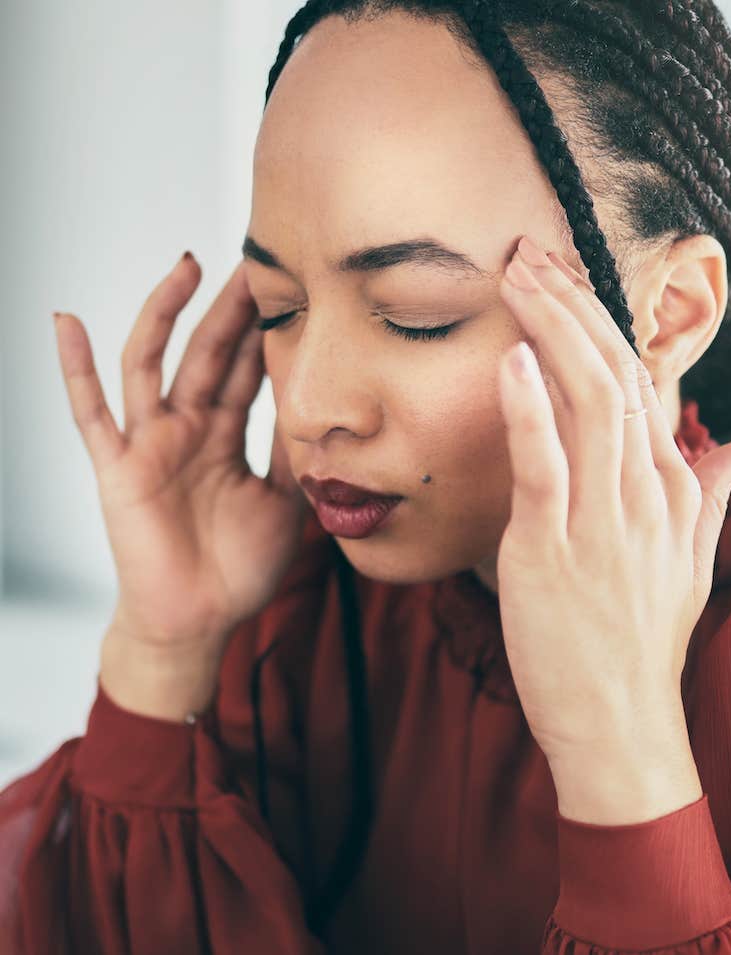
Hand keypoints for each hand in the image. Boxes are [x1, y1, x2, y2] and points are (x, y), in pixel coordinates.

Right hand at [53, 253, 307, 660]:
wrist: (200, 620)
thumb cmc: (238, 567)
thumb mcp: (282, 502)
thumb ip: (289, 454)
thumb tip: (316, 408)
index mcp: (223, 436)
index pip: (246, 370)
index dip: (265, 332)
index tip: (292, 290)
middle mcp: (186, 429)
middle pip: (208, 354)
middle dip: (231, 309)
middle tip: (256, 262)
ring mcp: (149, 444)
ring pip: (153, 364)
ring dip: (166, 314)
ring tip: (189, 266)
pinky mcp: (117, 468)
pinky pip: (91, 414)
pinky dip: (75, 370)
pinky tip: (65, 322)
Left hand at [494, 235, 730, 765]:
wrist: (620, 722)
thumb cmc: (642, 638)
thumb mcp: (688, 563)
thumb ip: (711, 496)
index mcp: (669, 490)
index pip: (639, 384)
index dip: (601, 322)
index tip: (565, 277)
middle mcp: (642, 494)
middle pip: (614, 375)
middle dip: (572, 305)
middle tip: (531, 252)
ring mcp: (600, 520)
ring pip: (585, 402)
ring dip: (551, 331)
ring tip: (518, 276)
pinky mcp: (552, 550)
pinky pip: (545, 465)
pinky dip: (529, 408)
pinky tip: (512, 358)